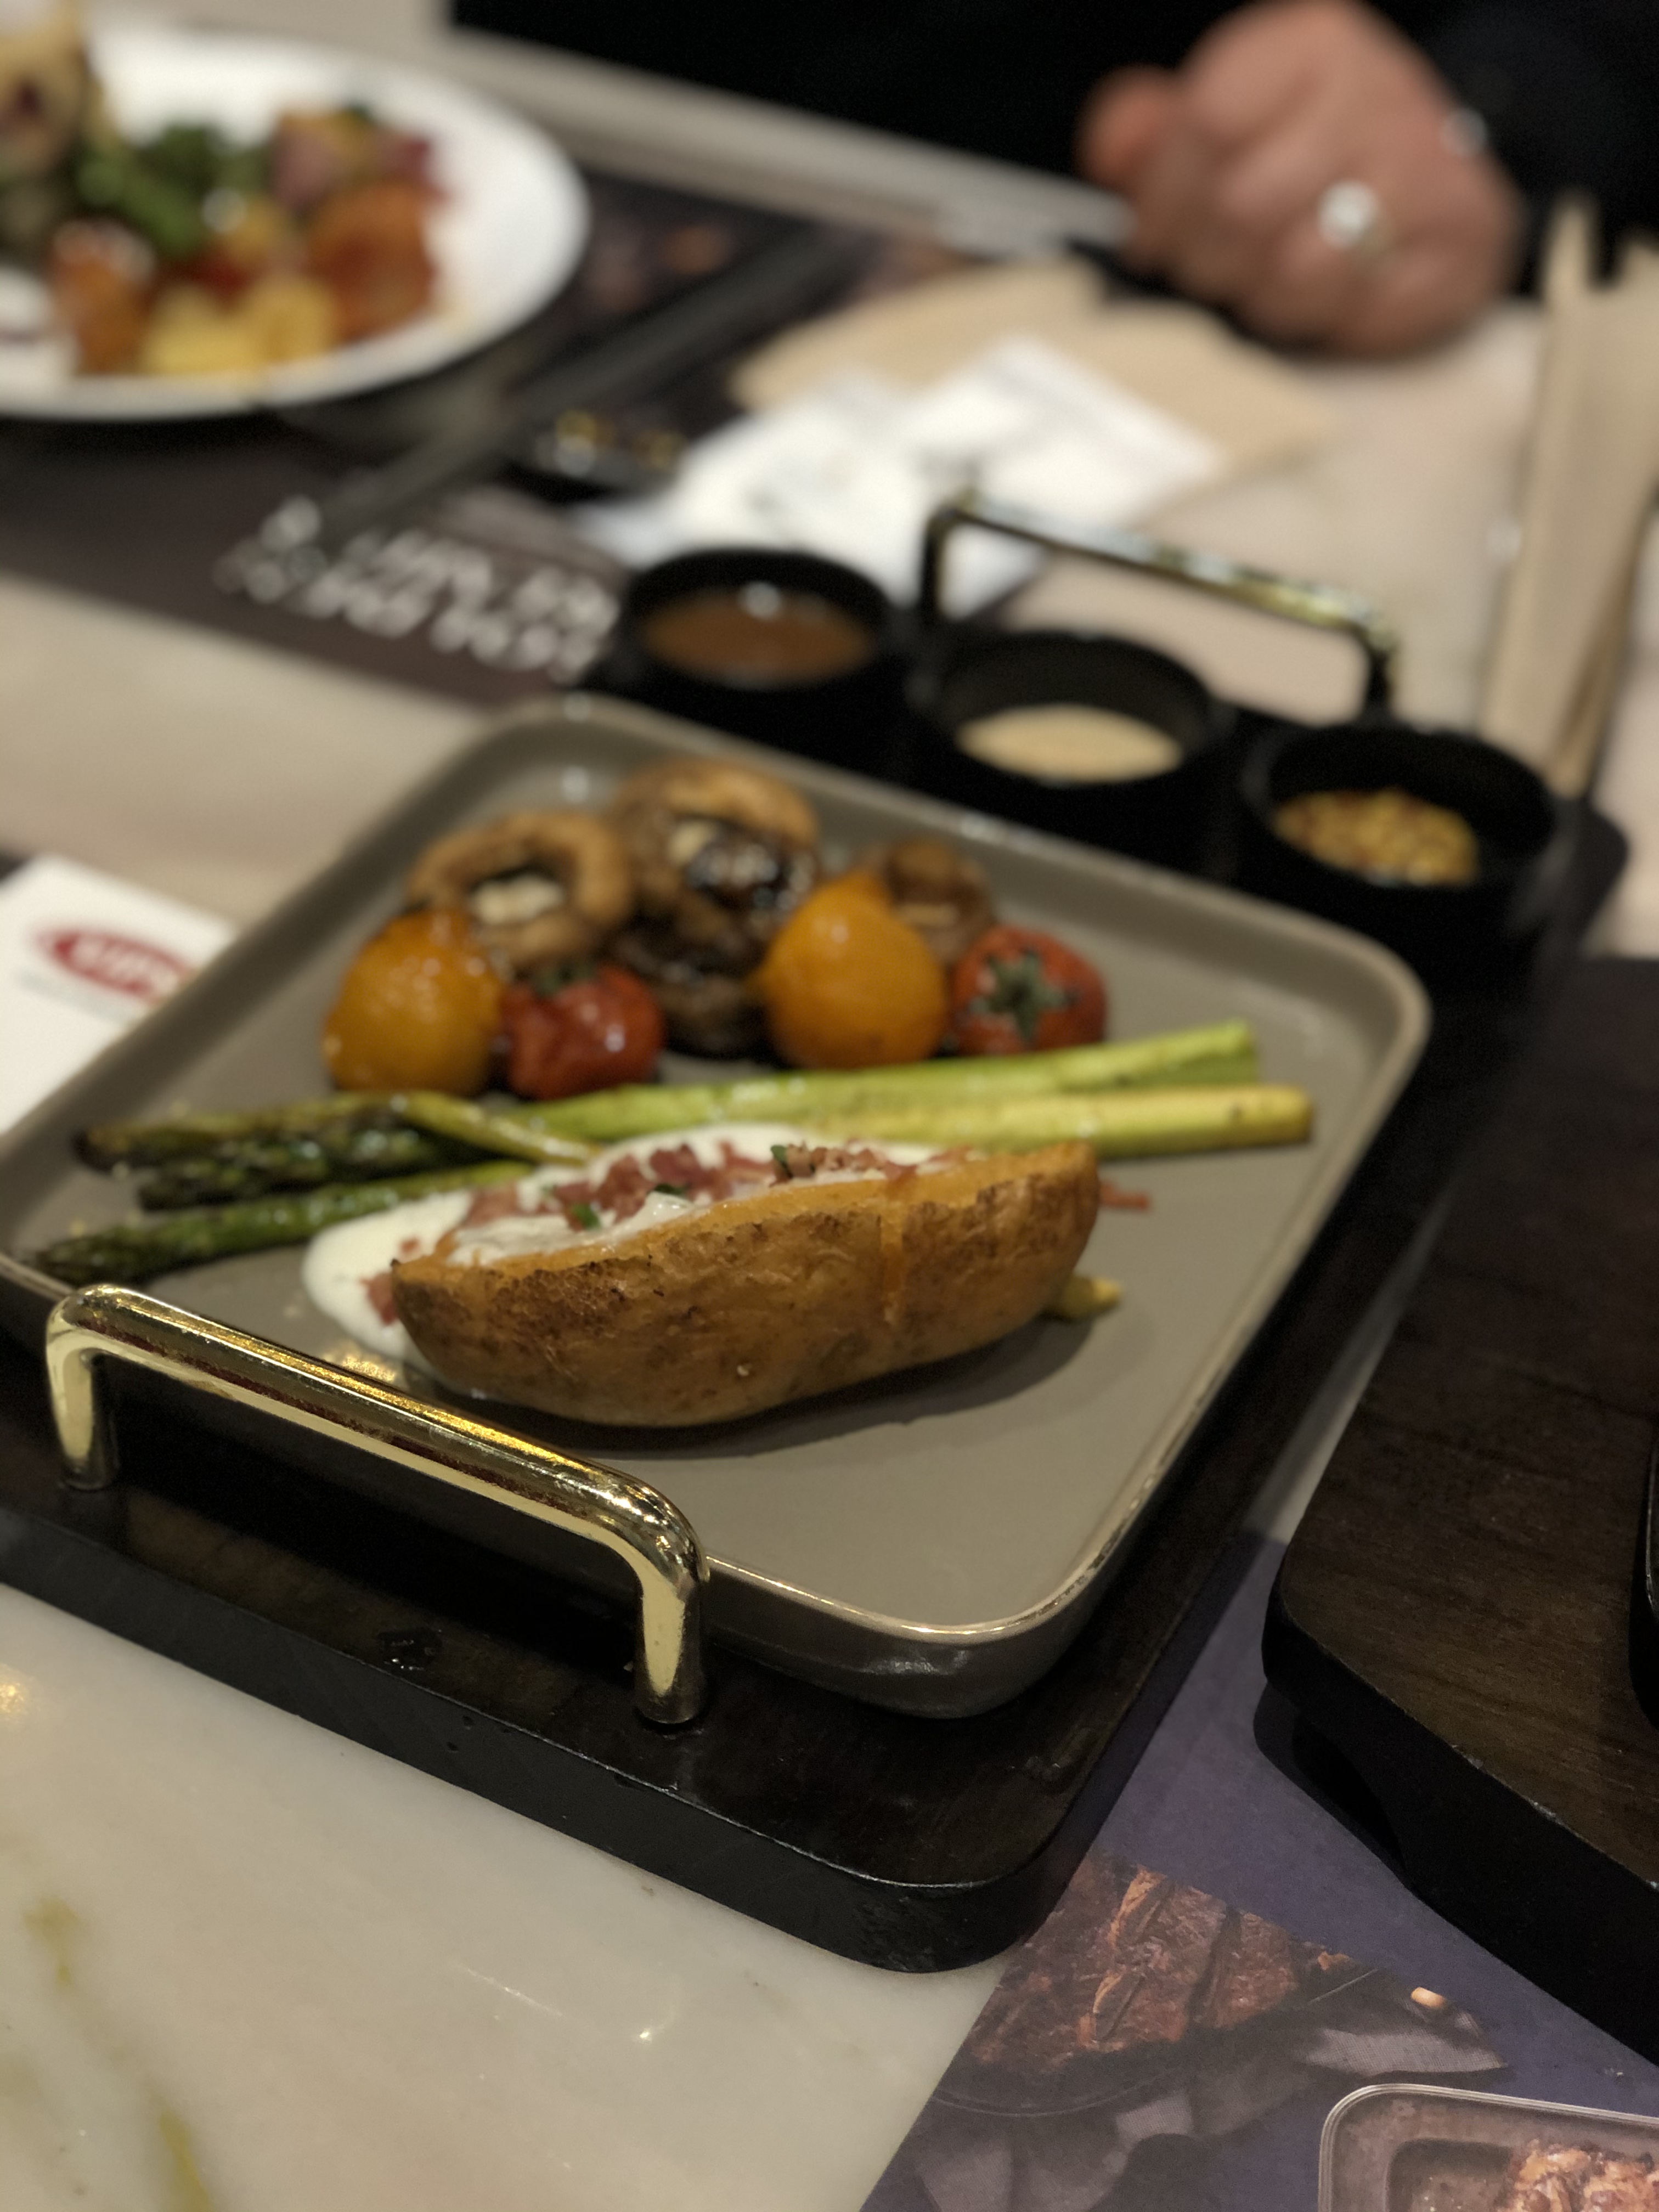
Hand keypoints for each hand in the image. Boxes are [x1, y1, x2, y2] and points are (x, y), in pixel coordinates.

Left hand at [1077, 0, 1522, 354]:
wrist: (1436, 181)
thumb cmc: (1310, 157)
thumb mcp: (1223, 120)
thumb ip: (1149, 131)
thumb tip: (1115, 156)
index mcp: (1308, 45)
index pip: (1208, 123)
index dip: (1165, 199)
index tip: (1154, 233)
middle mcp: (1373, 89)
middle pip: (1244, 205)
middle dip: (1208, 258)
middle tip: (1211, 265)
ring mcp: (1426, 162)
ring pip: (1298, 269)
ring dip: (1264, 295)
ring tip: (1267, 279)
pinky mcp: (1463, 234)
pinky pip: (1356, 308)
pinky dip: (1325, 317)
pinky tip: (1326, 292)